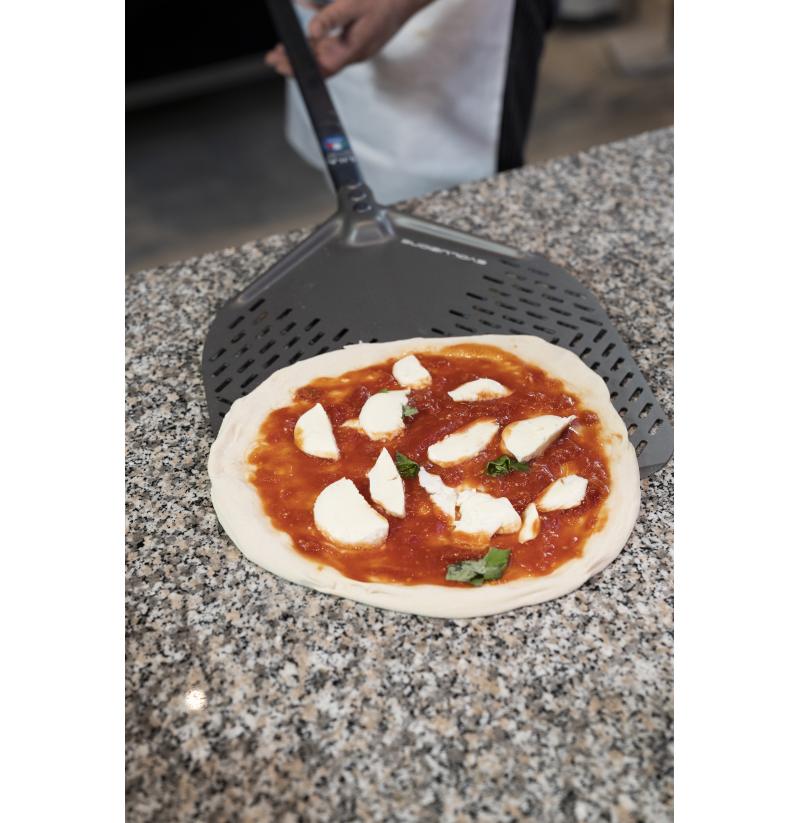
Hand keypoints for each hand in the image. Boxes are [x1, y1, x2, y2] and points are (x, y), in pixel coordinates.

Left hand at [266, 0, 431, 78]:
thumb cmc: (385, 0)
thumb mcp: (355, 4)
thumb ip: (332, 17)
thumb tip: (311, 29)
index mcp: (354, 50)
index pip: (323, 67)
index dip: (300, 69)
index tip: (282, 66)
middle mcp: (353, 54)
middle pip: (320, 64)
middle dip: (295, 62)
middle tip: (272, 59)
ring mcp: (355, 48)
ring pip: (324, 56)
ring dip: (303, 54)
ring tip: (281, 52)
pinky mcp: (355, 41)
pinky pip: (332, 47)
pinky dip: (316, 45)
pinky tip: (305, 41)